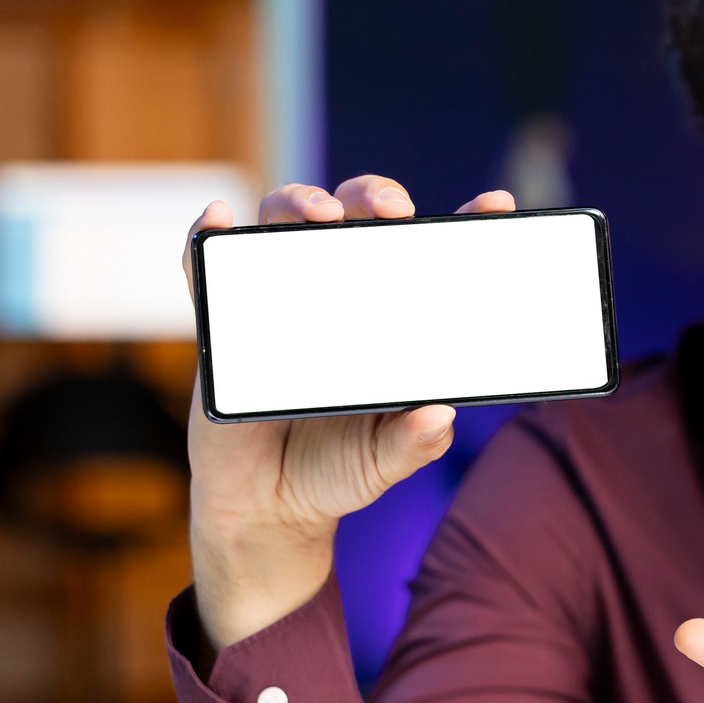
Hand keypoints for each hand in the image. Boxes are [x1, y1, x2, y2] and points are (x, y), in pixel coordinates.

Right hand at [182, 175, 516, 650]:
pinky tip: (219, 221)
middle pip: (355, 214)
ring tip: (321, 217)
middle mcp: (339, 290)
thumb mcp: (385, 460)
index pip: (430, 253)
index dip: (466, 222)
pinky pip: (207, 265)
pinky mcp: (222, 316)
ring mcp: (278, 295)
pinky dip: (208, 235)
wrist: (266, 506)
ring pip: (285, 221)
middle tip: (391, 212)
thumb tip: (439, 415)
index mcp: (391, 313)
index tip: (496, 205)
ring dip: (301, 201)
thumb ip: (415, 442)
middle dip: (376, 196)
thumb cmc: (338, 469)